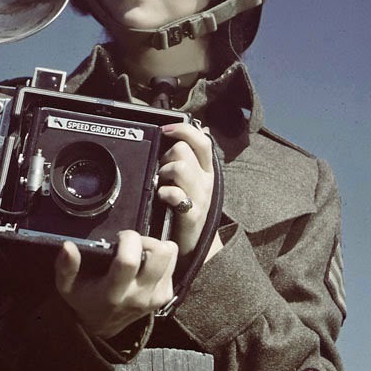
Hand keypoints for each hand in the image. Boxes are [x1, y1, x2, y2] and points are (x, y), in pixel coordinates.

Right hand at [55, 230, 177, 338]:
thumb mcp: (67, 287)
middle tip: (133, 244)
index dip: (128, 240)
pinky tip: (145, 266)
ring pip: (170, 256)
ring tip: (140, 253)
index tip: (119, 238)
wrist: (102, 327)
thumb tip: (68, 246)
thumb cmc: (84, 300)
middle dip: (147, 240)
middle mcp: (138, 296)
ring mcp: (154, 297)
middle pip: (160, 254)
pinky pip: (173, 266)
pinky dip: (162, 260)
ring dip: (156, 248)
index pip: (129, 260)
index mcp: (113, 293)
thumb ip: (65, 267)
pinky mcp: (165, 297)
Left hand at [157, 123, 222, 260]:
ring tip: (163, 184)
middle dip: (166, 156)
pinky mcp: (191, 215)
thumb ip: (195, 155)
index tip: (165, 130)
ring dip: (164, 173)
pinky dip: (165, 193)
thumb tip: (204, 128)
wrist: (193, 243)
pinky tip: (163, 198)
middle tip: (162, 170)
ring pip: (179, 168)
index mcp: (207, 170)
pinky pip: (177, 195)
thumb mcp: (196, 179)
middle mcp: (206, 181)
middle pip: (183, 151)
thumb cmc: (188, 208)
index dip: (183, 130)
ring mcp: (200, 198)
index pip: (202, 140)